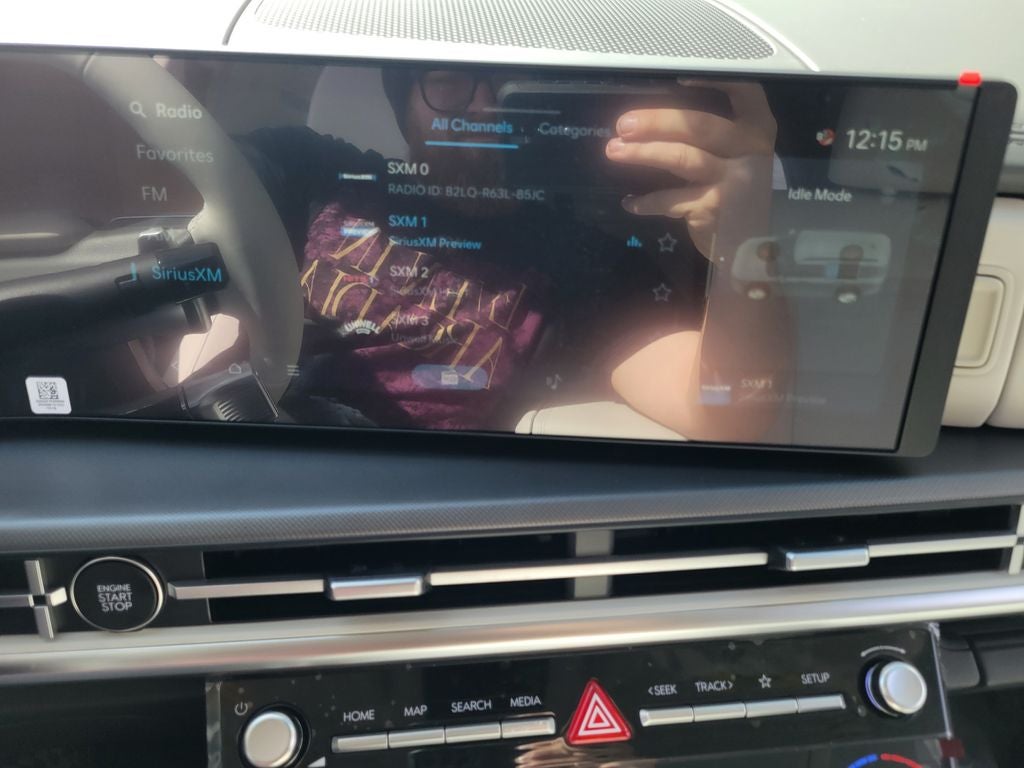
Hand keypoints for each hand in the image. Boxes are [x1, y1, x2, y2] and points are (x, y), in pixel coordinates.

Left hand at [605, 81, 776, 258]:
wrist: (755, 243)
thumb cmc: (739, 191)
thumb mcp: (740, 156)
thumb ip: (714, 135)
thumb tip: (655, 117)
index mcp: (756, 128)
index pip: (744, 91)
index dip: (714, 79)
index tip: (679, 76)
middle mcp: (748, 150)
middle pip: (699, 126)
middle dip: (656, 121)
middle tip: (623, 124)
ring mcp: (733, 180)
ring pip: (682, 158)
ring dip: (643, 153)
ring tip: (614, 150)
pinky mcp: (713, 207)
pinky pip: (671, 200)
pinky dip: (647, 202)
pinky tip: (630, 202)